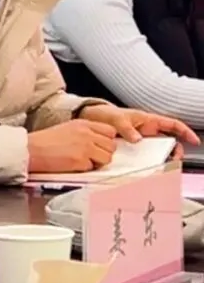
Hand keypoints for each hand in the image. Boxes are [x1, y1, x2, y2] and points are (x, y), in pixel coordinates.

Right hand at [27, 119, 117, 172]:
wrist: (30, 150)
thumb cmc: (44, 141)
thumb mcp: (67, 129)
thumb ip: (85, 132)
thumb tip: (99, 142)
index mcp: (83, 124)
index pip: (110, 131)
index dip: (106, 141)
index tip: (100, 146)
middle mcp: (87, 133)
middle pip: (112, 145)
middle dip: (103, 153)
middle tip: (90, 156)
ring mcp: (85, 147)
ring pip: (107, 158)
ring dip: (97, 162)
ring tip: (82, 161)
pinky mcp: (80, 160)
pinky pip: (93, 168)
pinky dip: (85, 169)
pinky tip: (73, 165)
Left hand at [77, 105, 199, 156]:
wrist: (89, 118)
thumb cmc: (104, 114)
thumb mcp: (115, 119)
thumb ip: (126, 128)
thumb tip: (137, 139)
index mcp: (147, 120)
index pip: (172, 124)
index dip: (185, 132)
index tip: (194, 141)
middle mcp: (146, 131)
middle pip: (168, 142)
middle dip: (174, 151)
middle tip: (174, 160)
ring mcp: (140, 140)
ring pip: (157, 150)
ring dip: (161, 158)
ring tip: (162, 167)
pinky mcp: (131, 148)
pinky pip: (143, 156)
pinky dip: (146, 162)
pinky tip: (145, 168)